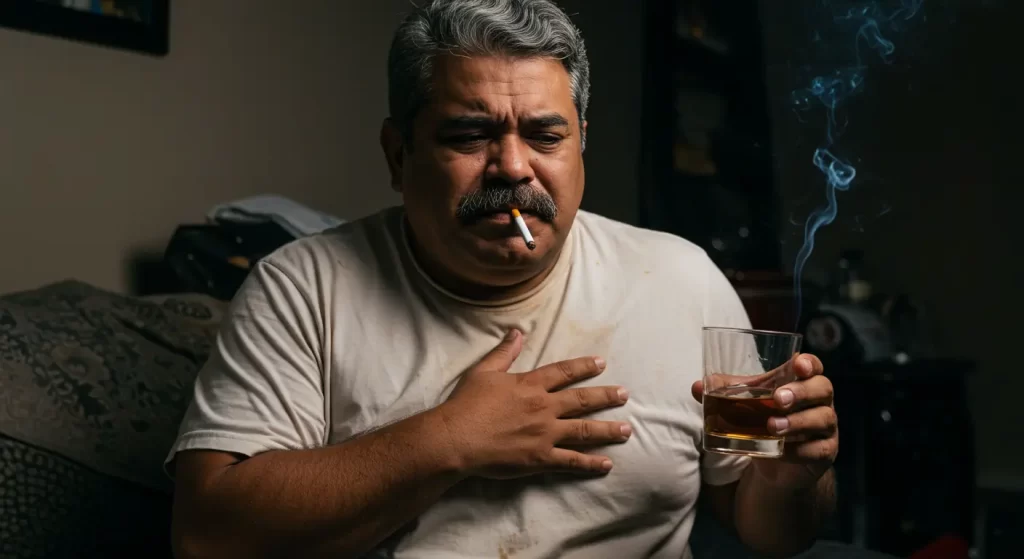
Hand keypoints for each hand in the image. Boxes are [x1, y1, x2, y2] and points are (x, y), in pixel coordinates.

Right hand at [437, 329, 631, 478]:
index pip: (564, 372)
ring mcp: (545, 434)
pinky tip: (607, 464)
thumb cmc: (466, 404)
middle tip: (624, 395)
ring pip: (584, 431)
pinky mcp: (540, 458)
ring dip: (607, 430)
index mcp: (530, 385)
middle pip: (582, 400)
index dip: (584, 367)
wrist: (457, 438)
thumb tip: (517, 332)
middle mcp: (544, 407)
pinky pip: (571, 462)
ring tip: (627, 430)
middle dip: (606, 396)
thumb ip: (504, 352)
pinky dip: (590, 463)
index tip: (601, 364)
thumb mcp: (483, 371)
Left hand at [692, 354, 837, 489]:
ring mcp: (825, 429)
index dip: (810, 363)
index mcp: (802, 382)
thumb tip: (696, 387)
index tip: (797, 364)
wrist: (778, 466)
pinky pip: (818, 450)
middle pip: (823, 389)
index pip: (815, 366)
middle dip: (801, 392)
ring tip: (772, 426)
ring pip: (822, 419)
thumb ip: (724, 393)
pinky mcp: (824, 453)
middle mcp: (820, 402)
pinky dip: (799, 450)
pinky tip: (782, 450)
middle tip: (778, 399)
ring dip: (797, 422)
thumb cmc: (764, 421)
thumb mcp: (746, 405)